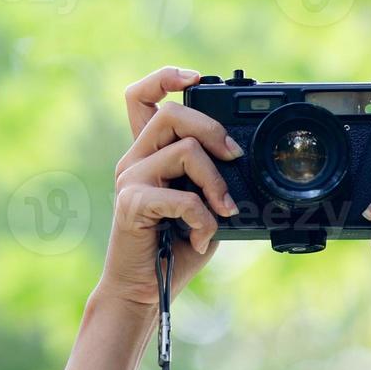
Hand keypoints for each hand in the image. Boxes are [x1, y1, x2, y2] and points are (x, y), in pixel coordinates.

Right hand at [93, 66, 242, 310]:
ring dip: (216, 182)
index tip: (196, 77)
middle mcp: (134, 160)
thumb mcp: (202, 203)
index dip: (166, 77)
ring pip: (185, 150)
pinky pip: (182, 196)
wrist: (144, 292)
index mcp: (148, 153)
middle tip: (233, 156)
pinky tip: (200, 238)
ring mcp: (129, 179)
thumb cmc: (174, 249)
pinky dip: (203, 219)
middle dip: (213, 129)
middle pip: (172, 114)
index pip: (142, 97)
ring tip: (222, 211)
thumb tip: (240, 160)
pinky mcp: (130, 204)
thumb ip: (211, 176)